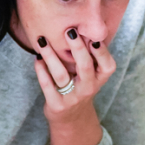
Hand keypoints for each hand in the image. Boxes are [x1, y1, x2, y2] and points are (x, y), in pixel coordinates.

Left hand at [32, 29, 117, 144]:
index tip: (94, 38)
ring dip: (50, 56)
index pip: (107, 65)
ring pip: (61, 74)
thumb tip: (82, 25)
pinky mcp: (57, 105)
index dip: (102, 52)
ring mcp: (73, 98)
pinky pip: (47, 85)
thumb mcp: (91, 75)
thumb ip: (89, 55)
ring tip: (42, 40)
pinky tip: (37, 58)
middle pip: (85, 66)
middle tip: (69, 31)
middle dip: (77, 48)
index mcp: (100, 79)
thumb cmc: (80, 87)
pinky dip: (41, 70)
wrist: (71, 119)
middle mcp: (89, 88)